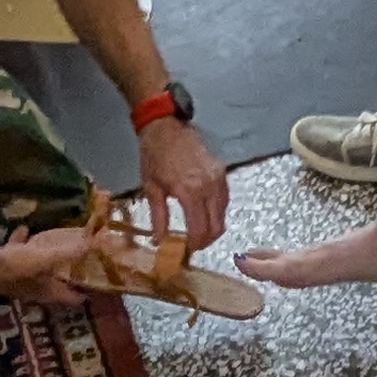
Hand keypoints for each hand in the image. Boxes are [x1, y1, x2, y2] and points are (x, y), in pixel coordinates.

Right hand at [0, 211, 102, 310]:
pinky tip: (23, 230)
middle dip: (67, 277)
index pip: (72, 299)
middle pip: (54, 286)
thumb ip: (72, 251)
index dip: (85, 294)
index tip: (98, 285)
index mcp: (48, 293)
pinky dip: (22, 244)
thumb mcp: (49, 258)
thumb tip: (98, 242)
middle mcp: (33, 290)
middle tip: (80, 265)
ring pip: (36, 272)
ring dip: (45, 263)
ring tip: (54, 249)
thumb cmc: (18, 267)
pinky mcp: (4, 269)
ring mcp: (17, 281)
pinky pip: (17, 256)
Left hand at [134, 113, 227, 244]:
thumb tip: (159, 241)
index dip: (195, 244)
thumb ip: (158, 217)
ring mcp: (218, 178)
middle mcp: (209, 187)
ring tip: (199, 231)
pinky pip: (224, 199)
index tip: (187, 250)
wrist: (165, 126)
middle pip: (217, 226)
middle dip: (207, 240)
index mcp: (189, 192)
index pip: (200, 229)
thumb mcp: (151, 188)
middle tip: (194, 245)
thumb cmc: (154, 156)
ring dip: (213, 226)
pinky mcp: (222, 172)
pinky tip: (205, 213)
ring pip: (224, 213)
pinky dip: (217, 211)